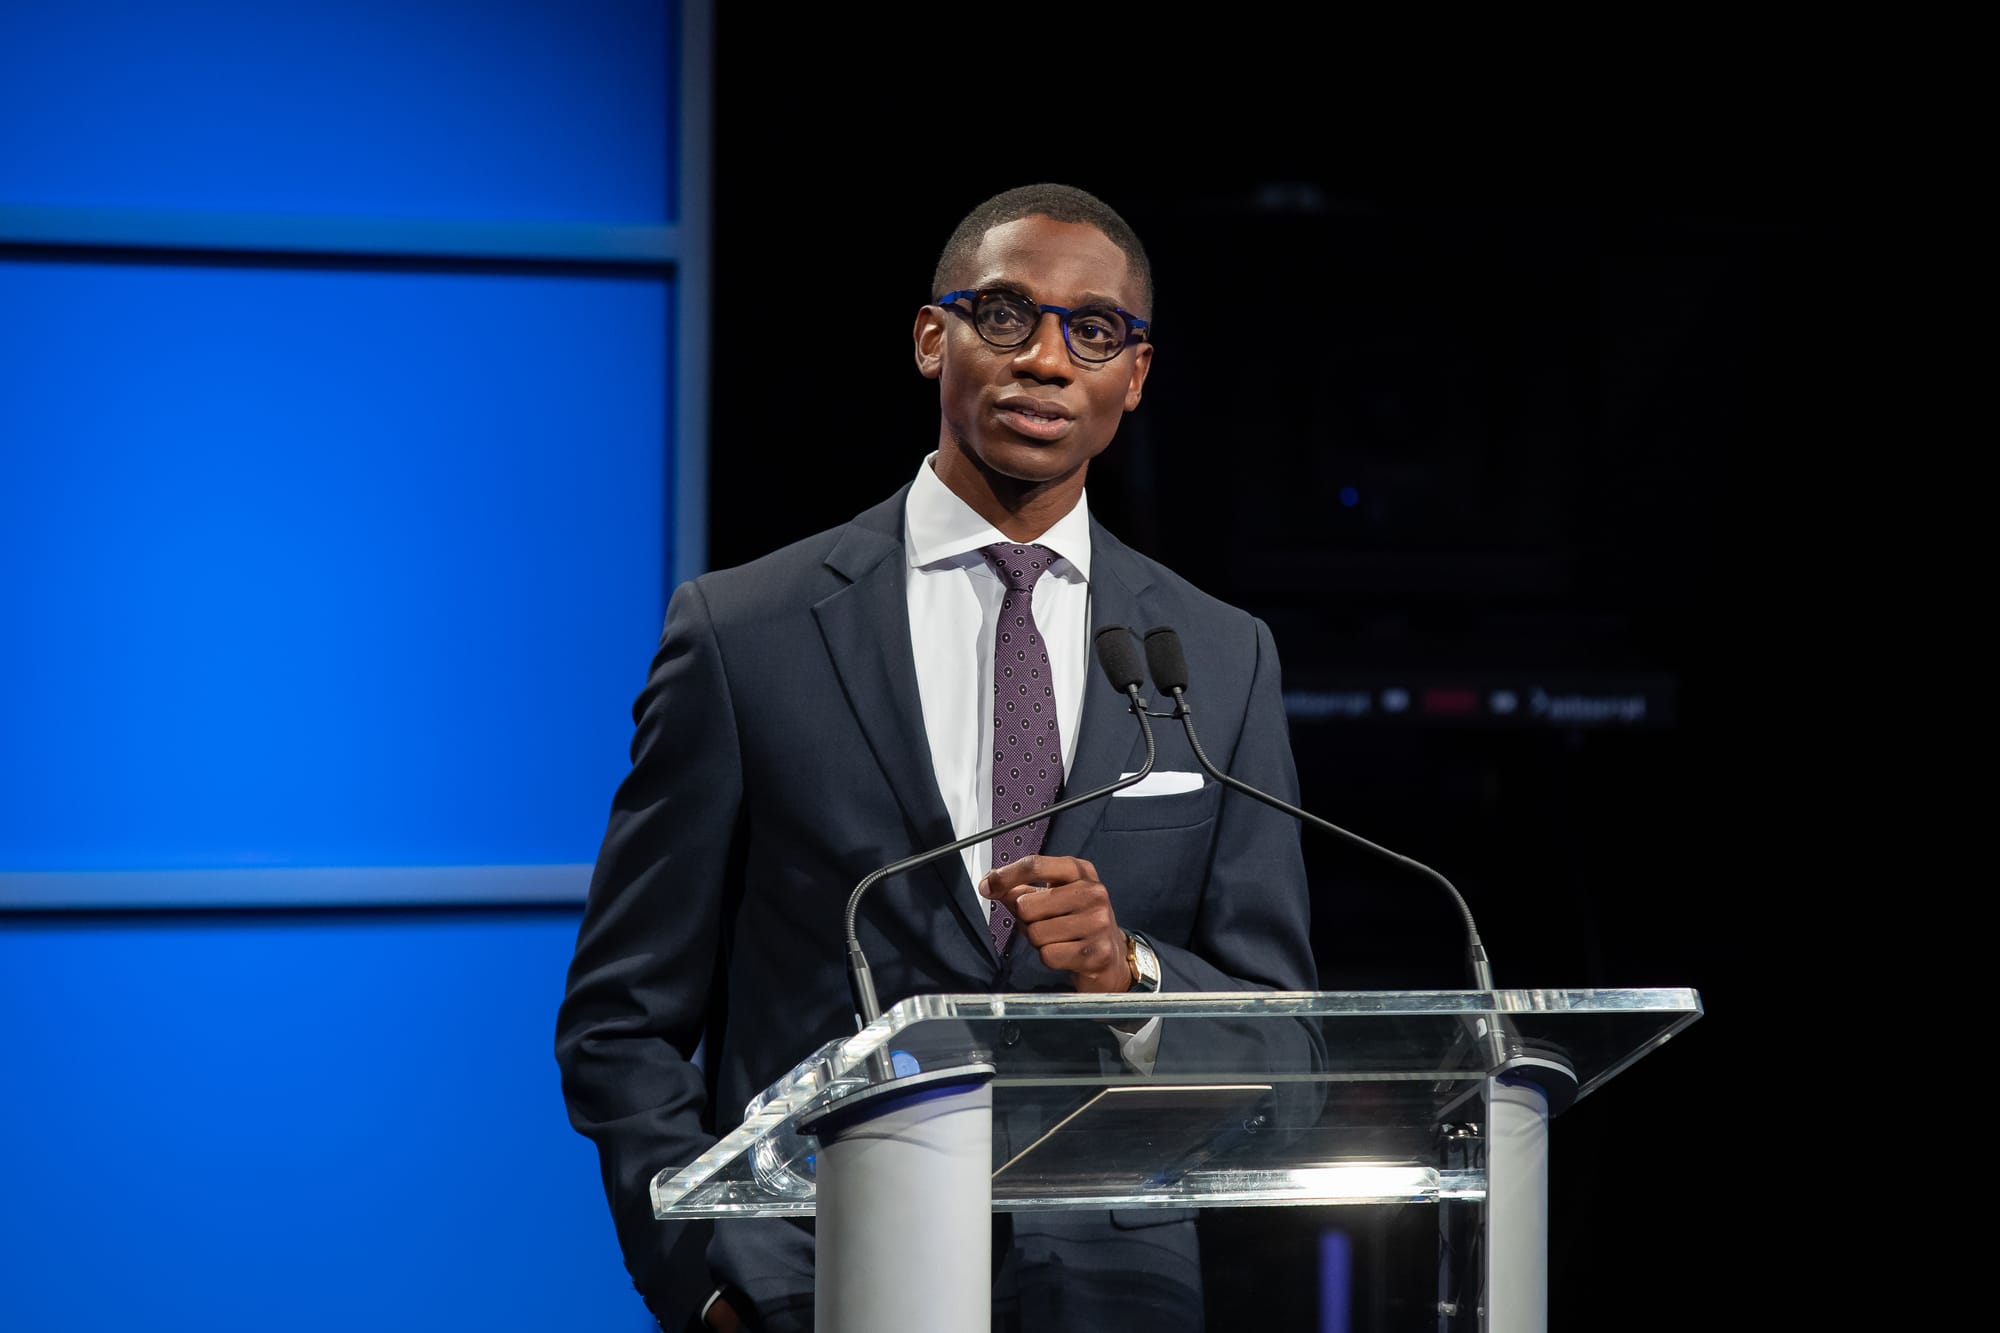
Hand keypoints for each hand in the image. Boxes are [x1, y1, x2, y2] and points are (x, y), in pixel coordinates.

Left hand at [979, 854, 1132, 992]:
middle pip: (1028, 905)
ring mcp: (1098, 922)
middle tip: (1043, 923)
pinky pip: (1048, 955)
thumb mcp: (1052, 897)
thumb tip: (991, 884)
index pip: (1036, 865)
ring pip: (1035, 933)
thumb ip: (1020, 889)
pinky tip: (1065, 954)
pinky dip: (1049, 958)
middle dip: (1026, 920)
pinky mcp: (1096, 953)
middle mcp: (1093, 892)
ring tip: (1057, 939)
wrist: (1111, 957)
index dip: (1006, 876)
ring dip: (1038, 941)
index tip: (987, 886)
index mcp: (1080, 871)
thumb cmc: (1077, 923)